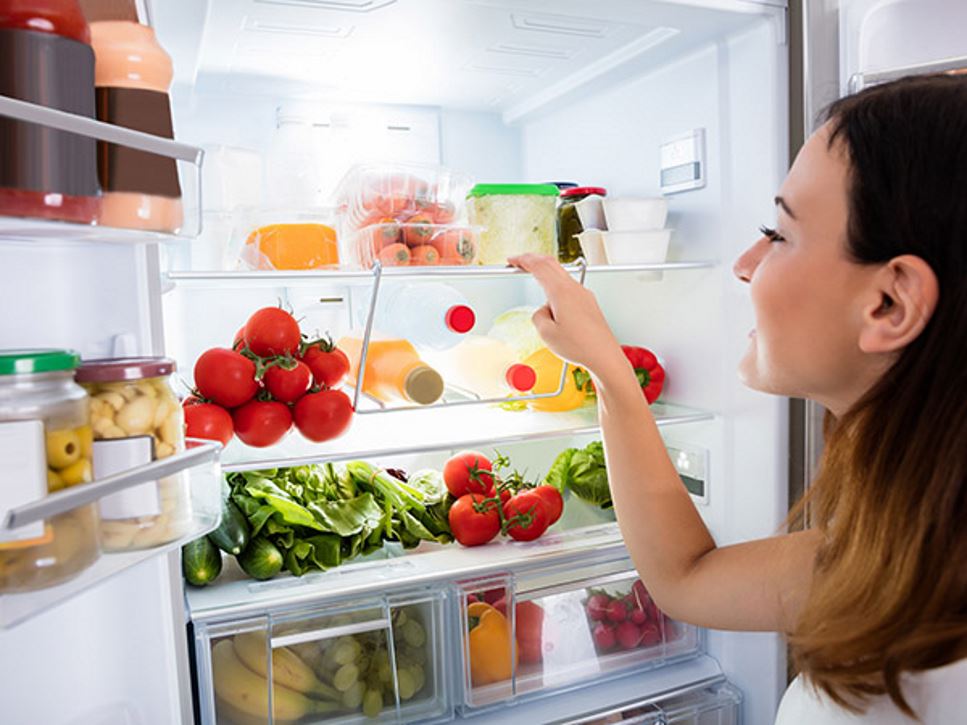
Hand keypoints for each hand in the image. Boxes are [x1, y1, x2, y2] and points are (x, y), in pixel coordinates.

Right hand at [507, 254, 624, 376]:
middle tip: (520, 262)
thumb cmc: (580, 346)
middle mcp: (574, 289)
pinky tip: (553, 300)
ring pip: (561, 274)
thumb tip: (543, 311)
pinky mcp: (588, 302)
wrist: (604, 355)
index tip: (513, 260)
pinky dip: (556, 286)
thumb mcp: (546, 334)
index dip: (523, 260)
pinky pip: (569, 287)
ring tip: (536, 283)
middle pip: (551, 263)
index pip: (539, 266)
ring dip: (546, 273)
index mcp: (561, 292)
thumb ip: (538, 316)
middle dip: (533, 259)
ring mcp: (583, 294)